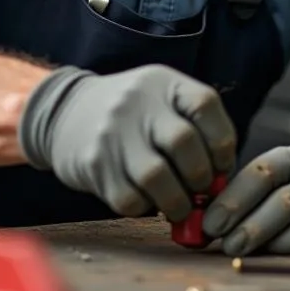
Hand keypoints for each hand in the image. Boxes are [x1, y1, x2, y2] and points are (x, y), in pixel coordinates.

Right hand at [18, 63, 236, 221]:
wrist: (66, 113)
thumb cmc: (134, 116)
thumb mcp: (163, 102)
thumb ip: (196, 131)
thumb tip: (222, 180)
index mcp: (163, 83)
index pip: (205, 104)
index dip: (222, 142)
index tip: (221, 165)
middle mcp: (137, 101)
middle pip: (183, 142)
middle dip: (201, 176)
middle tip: (201, 190)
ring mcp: (112, 131)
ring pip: (156, 176)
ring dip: (177, 201)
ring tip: (180, 204)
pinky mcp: (94, 163)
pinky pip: (129, 198)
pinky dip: (145, 208)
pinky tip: (147, 200)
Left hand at [201, 141, 289, 254]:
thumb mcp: (284, 175)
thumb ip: (251, 193)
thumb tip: (207, 222)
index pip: (259, 173)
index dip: (232, 199)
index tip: (210, 223)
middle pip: (280, 201)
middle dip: (248, 226)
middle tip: (225, 245)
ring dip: (271, 241)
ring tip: (245, 253)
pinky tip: (278, 254)